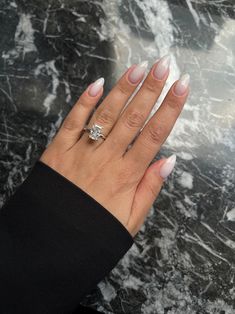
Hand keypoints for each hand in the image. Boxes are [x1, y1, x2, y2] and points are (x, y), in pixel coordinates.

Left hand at [39, 55, 189, 237]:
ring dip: (123, 90)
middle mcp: (106, 159)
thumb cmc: (95, 230)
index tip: (182, 87)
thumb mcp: (131, 220)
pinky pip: (73, 122)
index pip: (154, 135)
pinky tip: (97, 84)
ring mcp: (81, 152)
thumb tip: (169, 160)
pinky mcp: (59, 150)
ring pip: (106, 115)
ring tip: (139, 68)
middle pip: (133, 118)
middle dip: (151, 89)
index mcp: (126, 176)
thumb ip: (150, 189)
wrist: (54, 240)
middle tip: (163, 65)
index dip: (170, 109)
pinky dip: (84, 102)